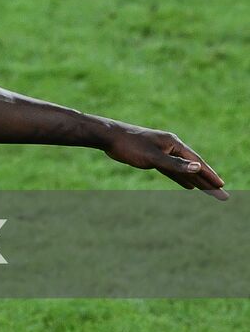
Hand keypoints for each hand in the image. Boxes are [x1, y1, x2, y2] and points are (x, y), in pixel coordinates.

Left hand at [102, 124, 227, 199]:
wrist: (108, 136)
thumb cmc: (130, 145)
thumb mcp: (153, 157)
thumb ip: (175, 165)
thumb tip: (197, 168)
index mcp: (174, 144)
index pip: (196, 162)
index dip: (209, 175)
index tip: (221, 186)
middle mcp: (171, 147)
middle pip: (193, 167)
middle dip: (207, 181)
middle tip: (222, 195)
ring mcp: (162, 152)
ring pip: (183, 170)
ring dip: (196, 181)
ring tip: (210, 192)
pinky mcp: (153, 157)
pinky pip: (172, 171)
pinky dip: (181, 178)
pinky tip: (188, 186)